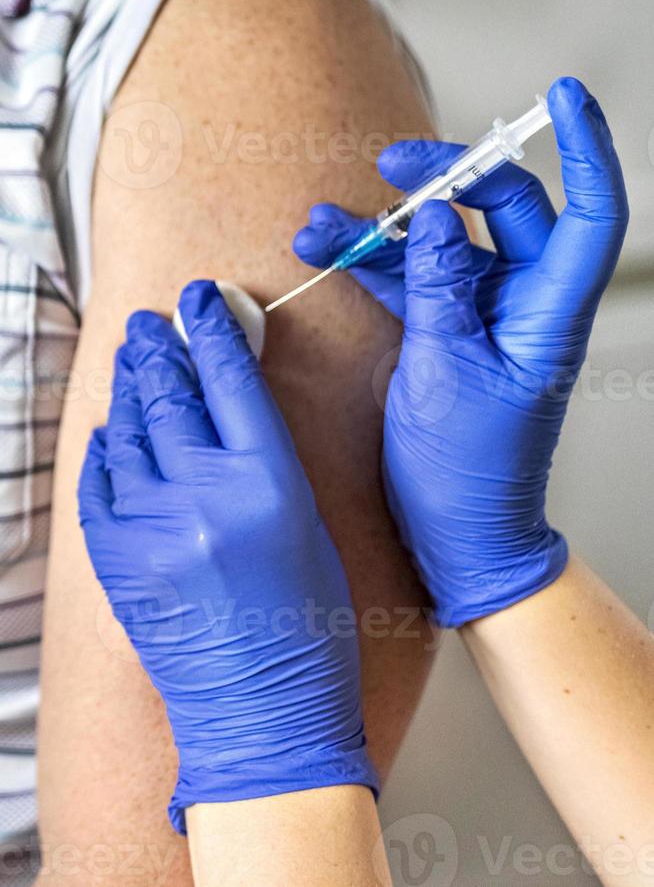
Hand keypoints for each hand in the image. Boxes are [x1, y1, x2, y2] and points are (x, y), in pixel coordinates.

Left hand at [78, 281, 375, 832]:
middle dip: (160, 348)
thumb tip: (235, 404)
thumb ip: (268, 458)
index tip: (202, 299)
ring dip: (129, 388)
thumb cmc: (306, 627)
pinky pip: (100, 484)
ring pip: (130, 430)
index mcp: (271, 484)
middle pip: (172, 393)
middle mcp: (206, 496)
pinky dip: (104, 450)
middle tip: (151, 322)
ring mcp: (153, 528)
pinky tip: (110, 430)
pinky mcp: (117, 560)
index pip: (231, 378)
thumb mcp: (307, 525)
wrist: (264, 716)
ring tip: (130, 358)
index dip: (213, 328)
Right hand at [294, 77, 628, 625]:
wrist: (457, 534)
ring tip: (322, 224)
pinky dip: (372, 264)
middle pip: (503, 211)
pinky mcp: (443, 333)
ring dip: (385, 229)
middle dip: (448, 177)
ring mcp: (480, 317)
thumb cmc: (468, 470)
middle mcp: (522, 305)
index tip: (563, 96)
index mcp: (548, 312)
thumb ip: (439, 287)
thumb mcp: (447, 372)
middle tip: (393, 164)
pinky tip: (327, 252)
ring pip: (444, 243)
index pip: (589, 212)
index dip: (586, 149)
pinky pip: (411, 279)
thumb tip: (437, 215)